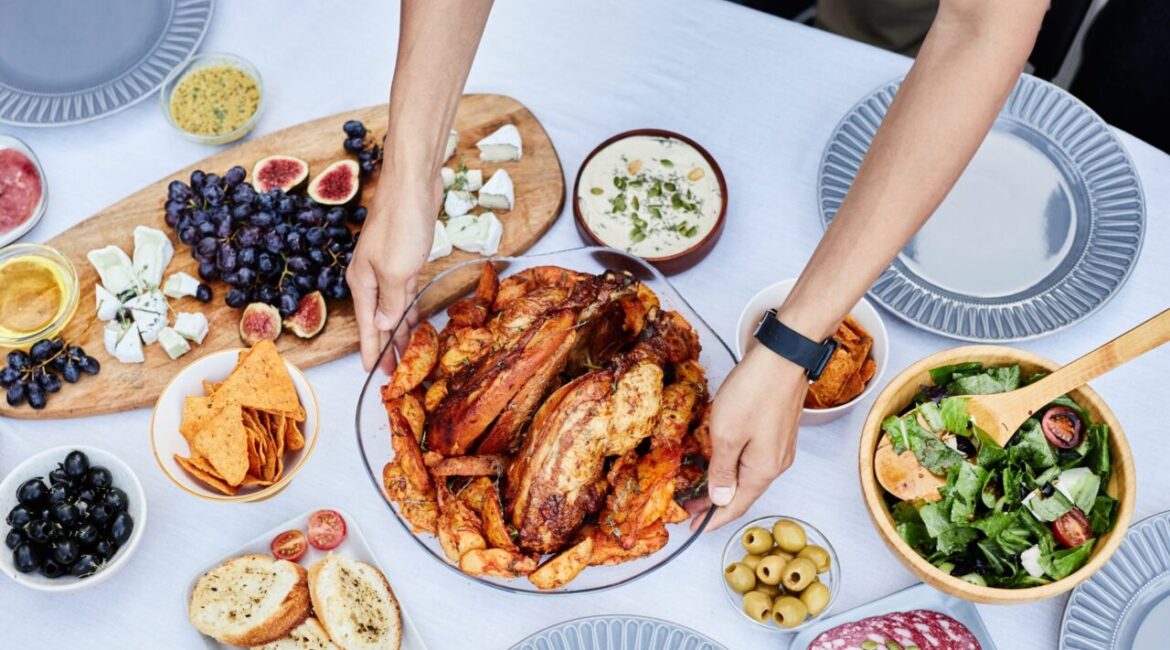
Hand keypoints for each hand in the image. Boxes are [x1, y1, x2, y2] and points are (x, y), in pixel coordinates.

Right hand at [347, 169, 442, 372]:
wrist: (413, 181)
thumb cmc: (402, 222)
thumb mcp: (397, 270)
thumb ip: (390, 301)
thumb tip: (382, 325)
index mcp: (363, 282)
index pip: (367, 326)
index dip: (372, 351)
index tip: (373, 373)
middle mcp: (372, 276)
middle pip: (379, 319)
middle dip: (386, 346)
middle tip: (394, 373)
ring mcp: (388, 265)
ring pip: (393, 306)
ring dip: (399, 329)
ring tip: (405, 354)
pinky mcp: (406, 255)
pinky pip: (405, 291)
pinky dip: (408, 308)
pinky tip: (413, 319)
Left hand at [688, 344, 807, 530]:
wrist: (783, 357)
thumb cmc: (754, 392)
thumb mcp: (727, 434)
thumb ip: (722, 470)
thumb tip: (721, 500)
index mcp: (763, 470)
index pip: (736, 506)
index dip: (713, 519)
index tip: (693, 527)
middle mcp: (776, 464)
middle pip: (744, 492)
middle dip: (717, 501)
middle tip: (689, 506)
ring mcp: (780, 447)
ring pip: (749, 474)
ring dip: (725, 481)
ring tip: (701, 485)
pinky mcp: (779, 431)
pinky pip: (754, 458)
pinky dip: (736, 465)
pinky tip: (721, 460)